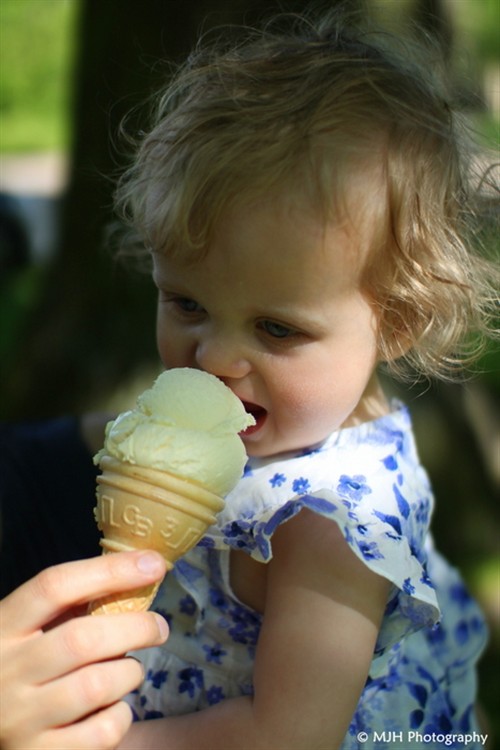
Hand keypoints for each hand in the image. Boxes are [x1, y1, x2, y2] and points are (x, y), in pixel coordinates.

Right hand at [0, 551, 167, 749]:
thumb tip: (138, 574)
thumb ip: (71, 606)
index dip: (110, 571)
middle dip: (135, 627)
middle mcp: (6, 672)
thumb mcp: (30, 629)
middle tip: (158, 627)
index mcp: (3, 627)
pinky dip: (121, 715)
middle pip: (82, 639)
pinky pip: (101, 733)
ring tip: (130, 671)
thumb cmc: (22, 668)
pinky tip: (115, 707)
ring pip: (96, 686)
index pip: (55, 586)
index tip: (153, 564)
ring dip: (129, 673)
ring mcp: (20, 720)